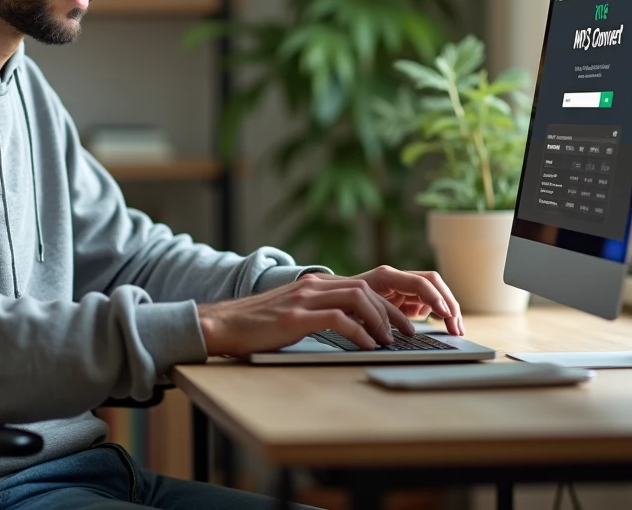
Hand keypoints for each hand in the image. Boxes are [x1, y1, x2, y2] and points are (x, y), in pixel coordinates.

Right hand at [196, 277, 414, 356]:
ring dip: (380, 320)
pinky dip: (358, 332)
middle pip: (367, 289)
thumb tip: (353, 327)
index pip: (364, 285)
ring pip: (357, 298)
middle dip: (393, 311)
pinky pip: (337, 319)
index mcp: (316, 284)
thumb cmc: (259, 325)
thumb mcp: (295, 312)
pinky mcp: (295, 317)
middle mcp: (313, 286)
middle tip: (408, 333)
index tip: (404, 322)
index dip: (389, 302)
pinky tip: (367, 346)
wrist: (223, 324)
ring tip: (389, 340)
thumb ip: (321, 312)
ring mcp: (304, 299)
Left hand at [347, 266, 463, 335]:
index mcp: (386, 277)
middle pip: (433, 284)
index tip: (445, 315)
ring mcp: (403, 286)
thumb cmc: (341, 304)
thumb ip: (373, 319)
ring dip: (448, 309)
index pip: (419, 282)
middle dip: (449, 304)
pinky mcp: (406, 296)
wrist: (333, 298)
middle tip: (456, 328)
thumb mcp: (354, 312)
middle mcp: (397, 278)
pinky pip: (428, 301)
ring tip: (455, 330)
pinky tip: (444, 326)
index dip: (435, 298)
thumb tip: (393, 334)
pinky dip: (439, 312)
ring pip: (434, 292)